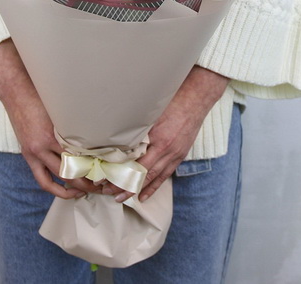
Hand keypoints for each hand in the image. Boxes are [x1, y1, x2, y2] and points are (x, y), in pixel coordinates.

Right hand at [0, 39, 99, 198]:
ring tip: (86, 191)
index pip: (77, 157)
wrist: (16, 92)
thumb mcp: (60, 109)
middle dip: (86, 181)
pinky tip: (66, 191)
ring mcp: (34, 152)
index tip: (106, 170)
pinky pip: (41, 178)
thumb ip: (73, 124)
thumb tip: (95, 135)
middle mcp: (42, 146)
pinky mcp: (28, 155)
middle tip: (101, 184)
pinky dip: (54, 187)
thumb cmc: (40, 96)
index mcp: (53, 134)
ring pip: (56, 178)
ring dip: (72, 188)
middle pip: (68, 171)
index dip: (92, 167)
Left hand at [104, 66, 229, 202]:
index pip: (135, 163)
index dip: (120, 172)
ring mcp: (174, 155)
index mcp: (157, 139)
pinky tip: (143, 196)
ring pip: (153, 178)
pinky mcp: (179, 156)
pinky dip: (153, 187)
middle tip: (108, 193)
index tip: (105, 178)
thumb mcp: (152, 113)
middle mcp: (166, 150)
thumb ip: (138, 127)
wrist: (195, 101)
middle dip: (124, 185)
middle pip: (142, 174)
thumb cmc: (172, 103)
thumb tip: (118, 137)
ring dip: (136, 189)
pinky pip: (165, 176)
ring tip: (121, 198)